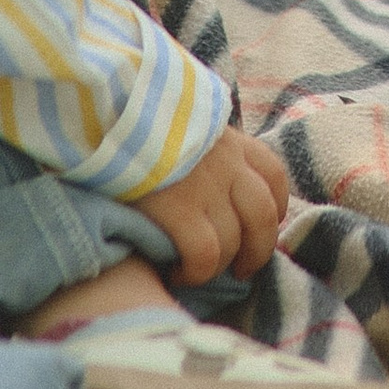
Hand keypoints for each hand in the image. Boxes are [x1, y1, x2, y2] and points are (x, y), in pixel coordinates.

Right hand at [140, 123, 290, 284]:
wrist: (113, 115)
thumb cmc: (141, 125)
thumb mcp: (184, 126)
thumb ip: (204, 149)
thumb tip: (213, 184)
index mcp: (230, 141)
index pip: (273, 175)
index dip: (276, 207)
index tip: (259, 228)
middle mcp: (226, 164)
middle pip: (263, 217)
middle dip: (258, 251)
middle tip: (242, 270)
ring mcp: (206, 188)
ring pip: (233, 242)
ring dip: (218, 267)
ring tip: (197, 272)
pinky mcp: (179, 210)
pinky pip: (204, 255)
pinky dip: (196, 273)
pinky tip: (177, 273)